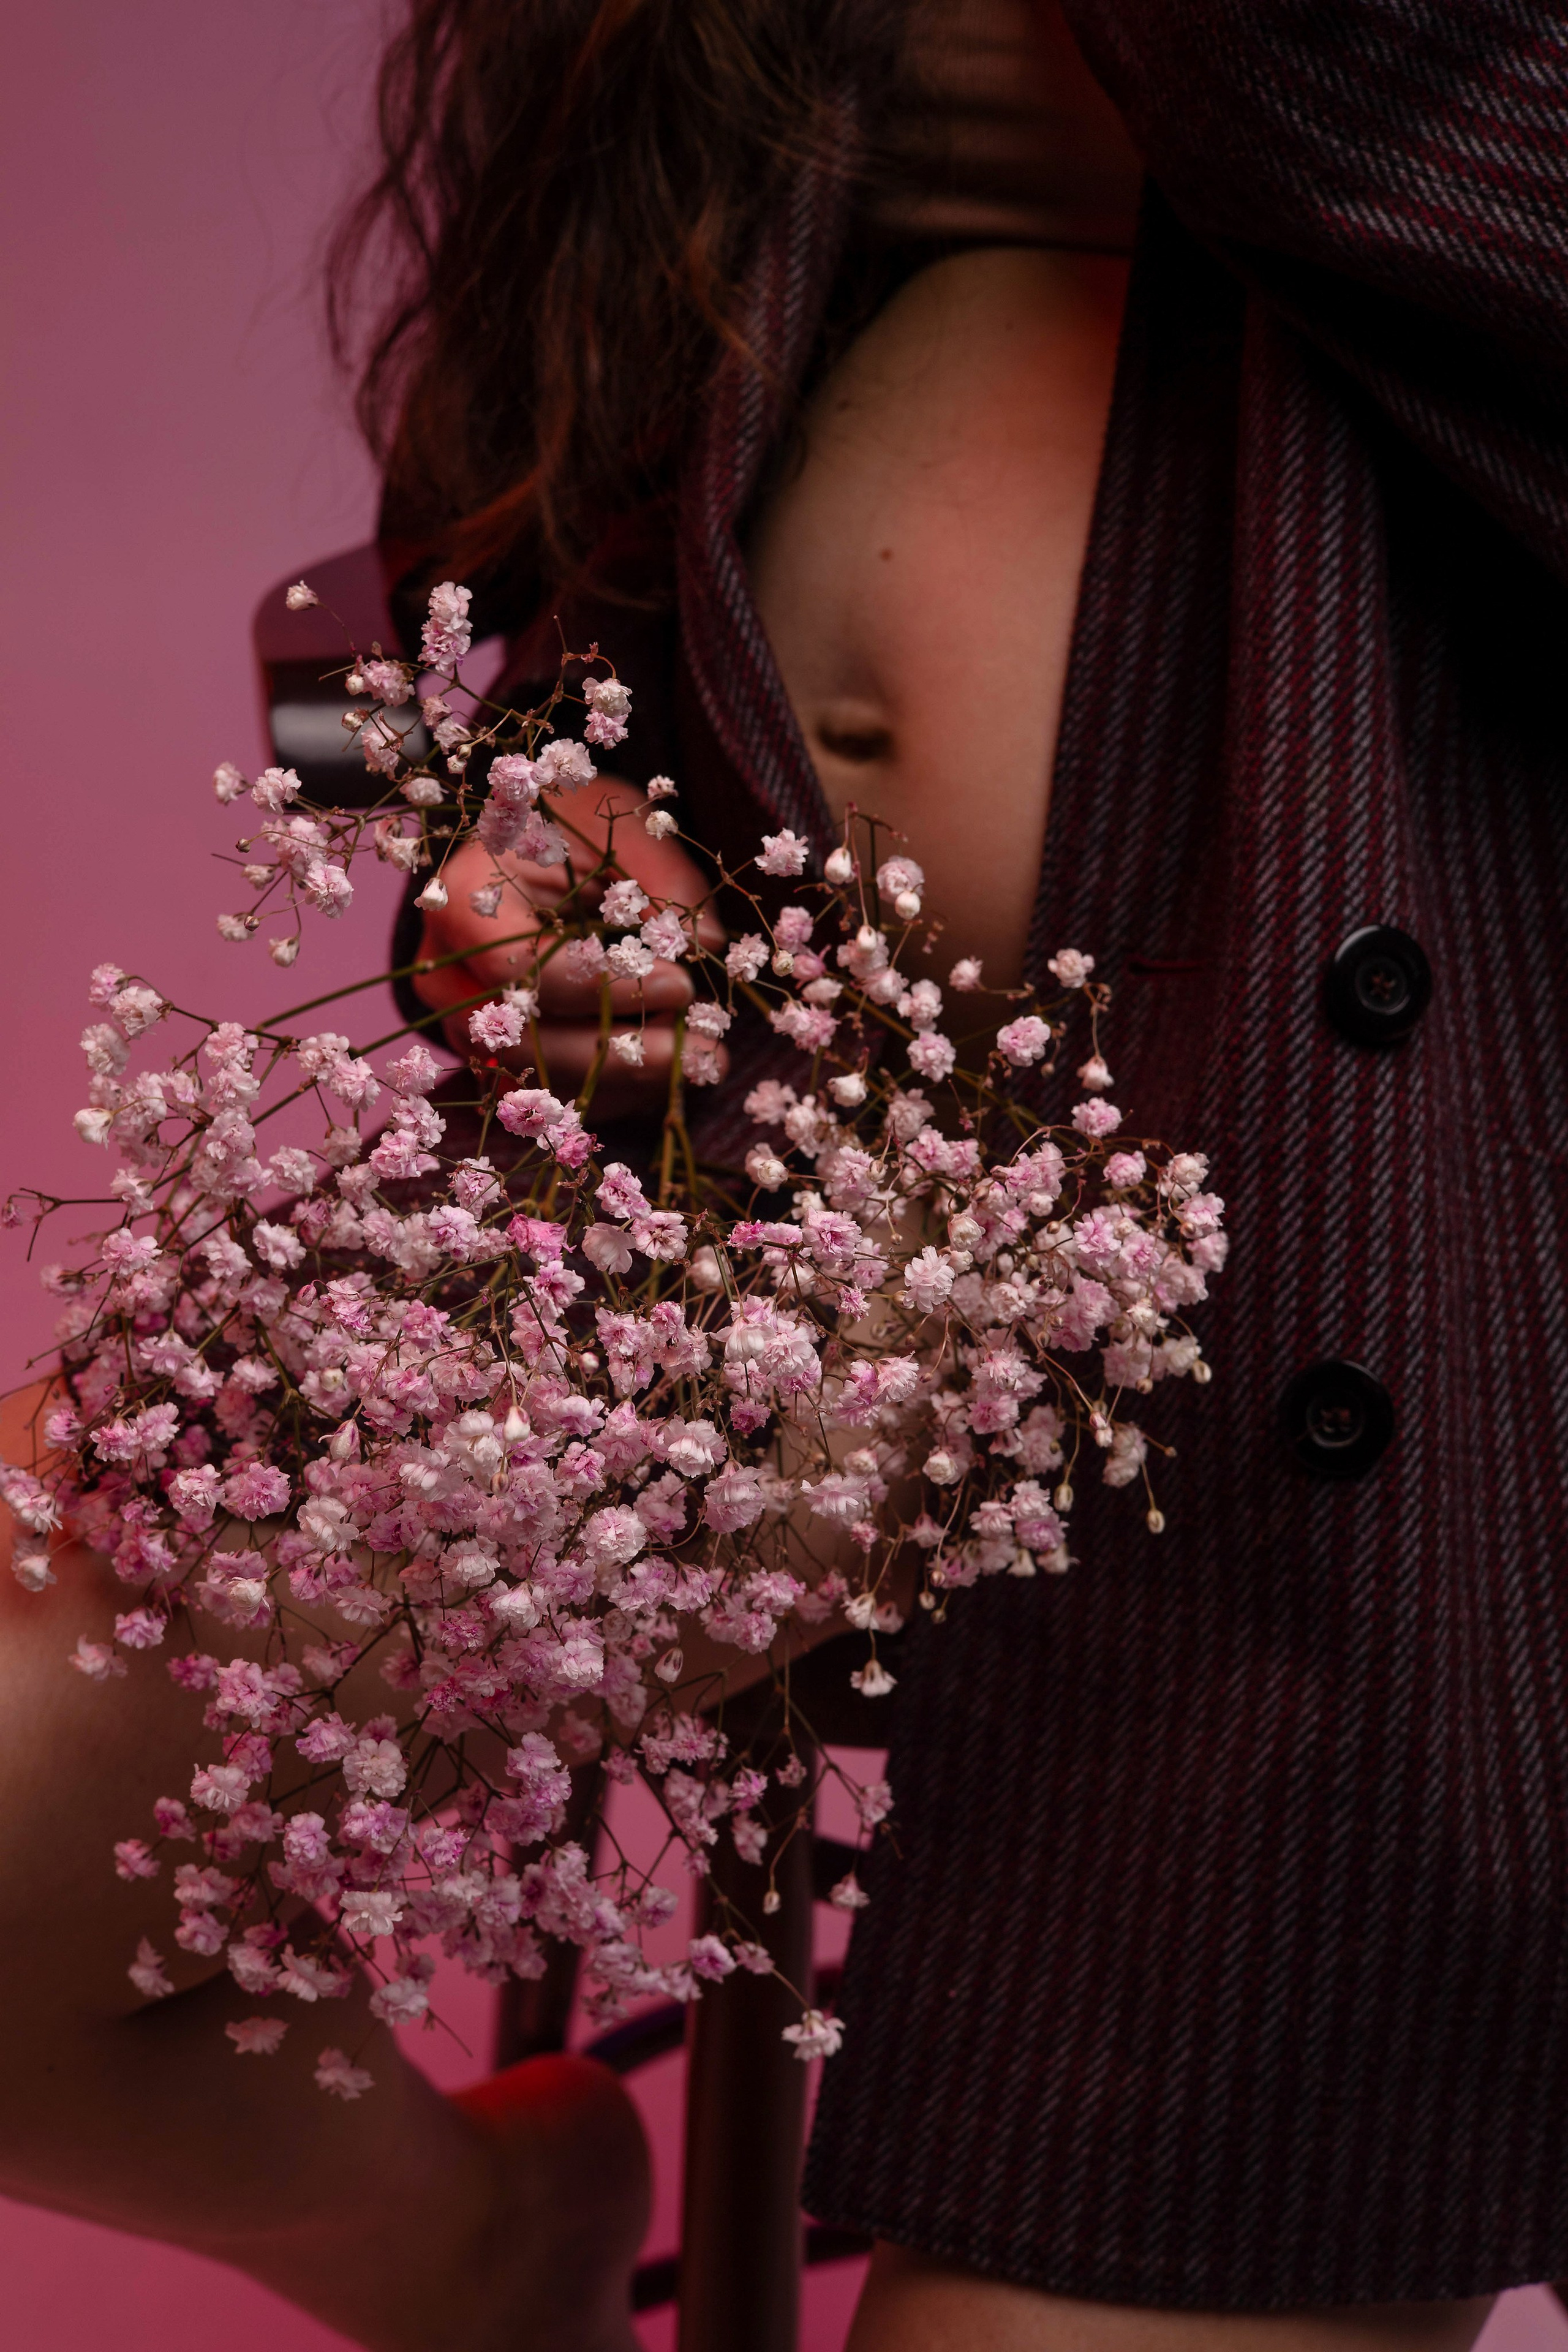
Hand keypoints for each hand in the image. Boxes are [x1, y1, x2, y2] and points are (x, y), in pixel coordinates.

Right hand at [410, 781, 725, 1118]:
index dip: (603, 986)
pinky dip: (616, 1094)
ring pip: (536, 1083)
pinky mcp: (494, 1063)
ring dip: (628, 1082)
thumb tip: (703, 945)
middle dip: (621, 1052)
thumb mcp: (626, 831)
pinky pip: (549, 1101)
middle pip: (522, 1040)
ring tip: (704, 1063)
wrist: (538, 852)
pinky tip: (674, 1073)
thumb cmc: (581, 831)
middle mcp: (447, 971)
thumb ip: (664, 883)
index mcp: (463, 897)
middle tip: (706, 1050)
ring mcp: (463, 1026)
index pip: (518, 965)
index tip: (679, 983)